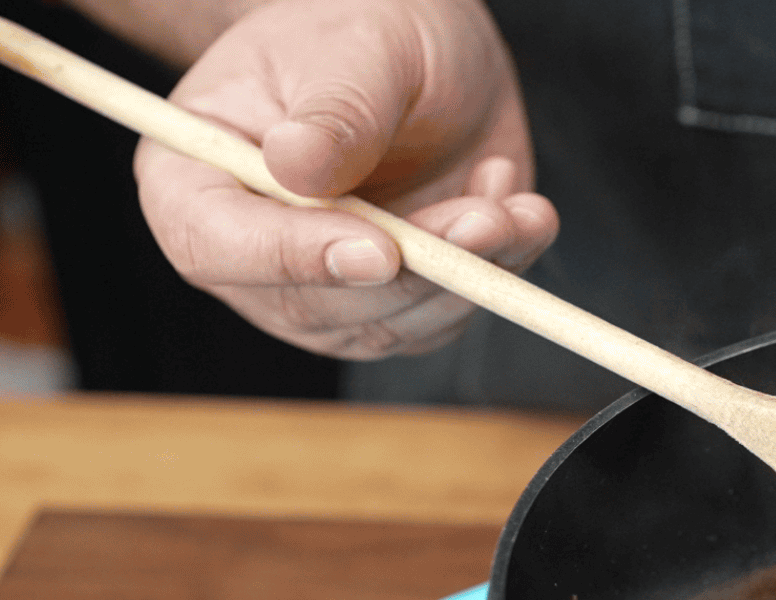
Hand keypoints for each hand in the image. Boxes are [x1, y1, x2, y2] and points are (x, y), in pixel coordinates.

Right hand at [132, 0, 558, 358]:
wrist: (419, 52)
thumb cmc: (360, 30)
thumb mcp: (354, 47)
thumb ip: (335, 111)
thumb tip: (298, 168)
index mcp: (193, 178)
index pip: (215, 246)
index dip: (297, 257)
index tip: (380, 249)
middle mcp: (251, 253)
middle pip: (318, 306)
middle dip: (415, 271)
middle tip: (484, 219)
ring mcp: (325, 289)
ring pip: (393, 323)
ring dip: (469, 274)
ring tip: (509, 198)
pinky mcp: (396, 304)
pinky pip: (449, 315)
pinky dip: (498, 269)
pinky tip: (512, 203)